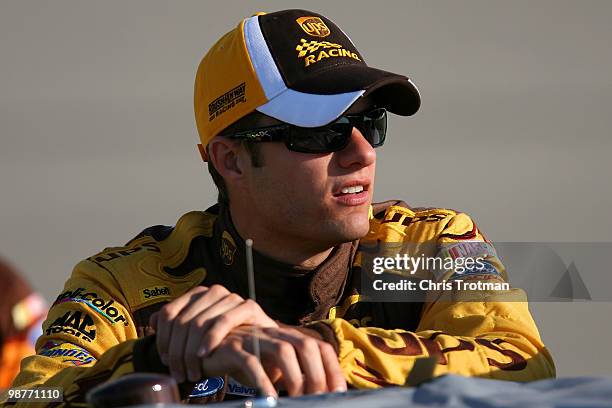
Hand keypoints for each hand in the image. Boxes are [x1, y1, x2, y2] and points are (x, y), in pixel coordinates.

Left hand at [149, 285, 277, 381]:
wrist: (261, 347)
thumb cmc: (226, 342)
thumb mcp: (198, 335)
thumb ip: (178, 326)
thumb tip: (153, 323)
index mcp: (197, 294)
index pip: (169, 313)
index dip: (163, 339)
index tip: (165, 361)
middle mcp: (213, 291)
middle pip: (182, 321)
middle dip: (177, 351)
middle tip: (178, 373)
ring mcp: (231, 297)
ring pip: (199, 322)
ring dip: (191, 351)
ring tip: (191, 371)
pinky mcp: (248, 307)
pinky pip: (223, 321)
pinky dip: (210, 339)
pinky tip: (204, 356)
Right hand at [199, 325, 346, 396]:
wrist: (208, 352)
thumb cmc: (246, 362)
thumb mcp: (273, 368)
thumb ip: (294, 375)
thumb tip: (318, 394)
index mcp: (288, 337)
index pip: (320, 347)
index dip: (332, 368)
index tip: (337, 392)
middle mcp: (275, 334)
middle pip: (306, 346)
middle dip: (317, 374)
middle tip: (317, 398)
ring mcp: (254, 338)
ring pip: (283, 350)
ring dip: (294, 376)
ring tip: (296, 398)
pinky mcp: (233, 347)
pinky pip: (251, 362)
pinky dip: (262, 380)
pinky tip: (268, 397)